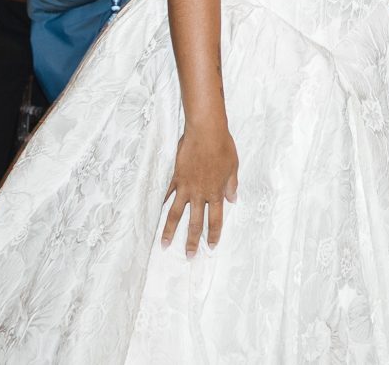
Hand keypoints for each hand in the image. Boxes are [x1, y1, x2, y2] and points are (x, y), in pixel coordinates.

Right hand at [161, 123, 237, 254]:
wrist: (205, 131)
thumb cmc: (223, 146)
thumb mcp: (233, 166)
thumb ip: (232, 185)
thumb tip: (233, 199)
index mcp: (216, 192)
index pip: (215, 219)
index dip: (213, 234)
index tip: (211, 246)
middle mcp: (200, 193)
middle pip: (195, 222)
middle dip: (191, 241)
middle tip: (188, 256)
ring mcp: (185, 187)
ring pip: (176, 214)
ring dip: (169, 231)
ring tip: (164, 245)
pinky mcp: (175, 177)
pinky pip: (167, 194)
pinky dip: (161, 203)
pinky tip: (154, 213)